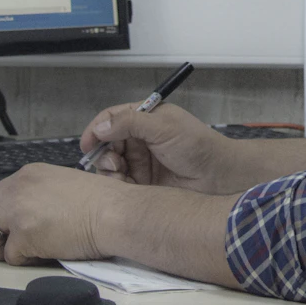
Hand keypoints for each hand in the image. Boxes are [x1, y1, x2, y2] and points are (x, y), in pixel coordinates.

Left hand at [0, 164, 120, 265]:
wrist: (116, 213)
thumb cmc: (102, 202)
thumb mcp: (61, 184)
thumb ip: (37, 195)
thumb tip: (26, 216)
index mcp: (27, 174)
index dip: (3, 216)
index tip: (17, 226)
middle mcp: (16, 188)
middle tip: (13, 243)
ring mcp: (17, 211)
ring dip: (2, 247)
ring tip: (27, 250)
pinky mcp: (24, 235)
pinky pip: (10, 257)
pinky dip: (26, 260)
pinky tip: (46, 253)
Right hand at [80, 102, 234, 192]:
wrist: (218, 177)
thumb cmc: (196, 146)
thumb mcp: (164, 127)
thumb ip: (130, 123)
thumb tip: (100, 127)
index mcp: (145, 118)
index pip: (111, 119)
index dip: (96, 130)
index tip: (87, 145)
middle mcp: (139, 139)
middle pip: (106, 143)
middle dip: (103, 153)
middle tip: (114, 163)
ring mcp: (140, 161)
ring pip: (109, 164)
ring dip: (109, 169)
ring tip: (121, 174)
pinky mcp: (141, 183)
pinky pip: (119, 183)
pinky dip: (117, 185)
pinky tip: (126, 187)